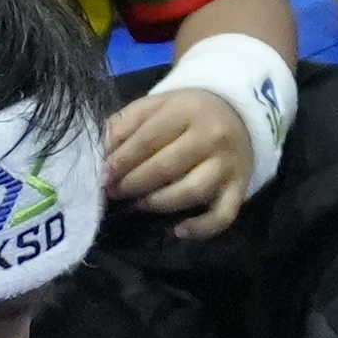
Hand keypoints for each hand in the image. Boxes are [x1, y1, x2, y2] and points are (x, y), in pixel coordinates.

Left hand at [97, 85, 257, 240]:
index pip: (147, 139)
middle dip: (133, 183)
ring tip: (136, 205)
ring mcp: (228, 165)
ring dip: (157, 203)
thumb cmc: (185, 113)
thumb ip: (125, 125)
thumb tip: (98, 155)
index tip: (102, 175)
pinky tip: (178, 230)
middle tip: (113, 192)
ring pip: (190, 192)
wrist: (237, 114)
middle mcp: (212, 137)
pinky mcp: (239, 189)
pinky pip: (223, 215)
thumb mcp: (155, 107)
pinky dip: (201, 228)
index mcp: (187, 110)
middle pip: (166, 167)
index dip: (120, 161)